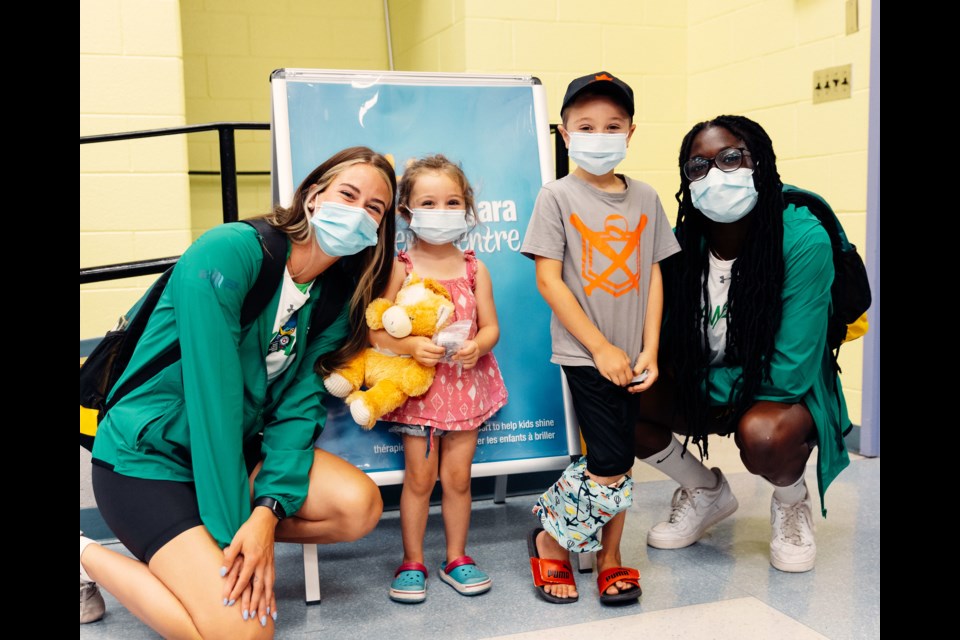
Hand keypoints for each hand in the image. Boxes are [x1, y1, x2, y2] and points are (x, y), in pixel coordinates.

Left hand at [221, 508, 276, 624]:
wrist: (266, 520)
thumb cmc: (250, 529)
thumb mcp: (236, 540)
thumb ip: (229, 557)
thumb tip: (222, 572)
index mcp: (252, 558)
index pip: (244, 580)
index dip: (236, 591)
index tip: (229, 601)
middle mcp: (263, 564)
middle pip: (259, 588)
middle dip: (254, 603)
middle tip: (250, 616)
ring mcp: (269, 564)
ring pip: (269, 587)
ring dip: (266, 601)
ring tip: (266, 614)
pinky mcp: (272, 563)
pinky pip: (273, 581)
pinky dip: (272, 592)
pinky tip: (271, 599)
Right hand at [408, 336, 445, 366]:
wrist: (409, 346)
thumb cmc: (418, 341)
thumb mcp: (425, 339)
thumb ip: (432, 344)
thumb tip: (441, 348)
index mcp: (421, 346)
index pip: (433, 349)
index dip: (440, 350)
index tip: (444, 349)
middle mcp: (420, 353)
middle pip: (433, 356)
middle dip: (440, 354)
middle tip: (444, 352)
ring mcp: (420, 359)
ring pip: (432, 361)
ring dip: (438, 359)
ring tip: (440, 356)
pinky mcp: (420, 362)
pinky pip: (429, 364)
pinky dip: (434, 362)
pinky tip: (436, 359)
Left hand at [452, 340, 479, 369]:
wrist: (474, 348)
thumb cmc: (467, 345)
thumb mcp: (463, 343)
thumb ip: (459, 347)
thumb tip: (453, 352)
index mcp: (473, 345)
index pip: (469, 350)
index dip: (463, 352)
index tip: (457, 352)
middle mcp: (476, 352)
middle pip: (468, 356)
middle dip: (460, 357)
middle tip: (453, 357)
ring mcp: (476, 358)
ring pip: (469, 361)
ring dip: (462, 361)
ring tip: (456, 360)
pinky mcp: (475, 362)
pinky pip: (471, 366)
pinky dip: (466, 366)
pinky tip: (462, 364)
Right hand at [592, 343, 633, 386]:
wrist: (601, 348)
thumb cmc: (612, 350)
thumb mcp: (623, 353)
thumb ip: (628, 361)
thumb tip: (630, 369)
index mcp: (624, 364)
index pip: (630, 377)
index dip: (629, 380)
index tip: (628, 380)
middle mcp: (618, 369)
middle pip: (624, 382)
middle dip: (624, 383)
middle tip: (623, 383)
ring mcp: (611, 372)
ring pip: (617, 384)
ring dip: (618, 384)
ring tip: (617, 382)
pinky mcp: (604, 373)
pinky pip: (609, 381)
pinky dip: (611, 382)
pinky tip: (612, 380)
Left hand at [627, 352, 657, 393]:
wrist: (649, 351)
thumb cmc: (647, 356)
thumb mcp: (642, 362)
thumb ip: (638, 369)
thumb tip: (633, 376)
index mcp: (653, 375)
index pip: (646, 384)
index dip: (639, 387)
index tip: (633, 387)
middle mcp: (652, 377)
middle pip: (645, 387)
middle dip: (637, 389)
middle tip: (629, 390)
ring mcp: (649, 377)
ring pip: (643, 385)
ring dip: (637, 388)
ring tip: (629, 389)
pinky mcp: (646, 375)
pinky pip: (642, 382)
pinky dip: (637, 384)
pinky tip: (632, 385)